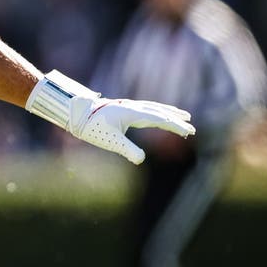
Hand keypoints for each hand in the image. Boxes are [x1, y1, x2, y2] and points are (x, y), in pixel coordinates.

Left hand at [26, 70, 194, 164]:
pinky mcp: (122, 109)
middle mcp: (132, 107)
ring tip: (182, 116)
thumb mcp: (110, 141)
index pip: (159, 119)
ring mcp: (127, 107)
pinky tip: (157, 115)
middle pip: (159, 112)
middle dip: (176, 120)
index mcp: (132, 113)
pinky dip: (156, 111)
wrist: (74, 113)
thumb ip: (126, 149)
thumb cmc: (91, 126)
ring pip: (153, 108)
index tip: (188, 132)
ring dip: (168, 112)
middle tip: (192, 127)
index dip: (174, 126)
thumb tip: (140, 159)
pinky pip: (145, 109)